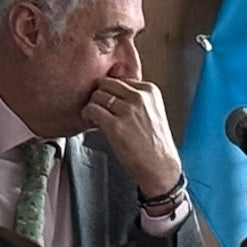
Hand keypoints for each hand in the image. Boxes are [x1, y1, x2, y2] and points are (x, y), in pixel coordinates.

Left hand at [84, 77, 182, 197]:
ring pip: (97, 95)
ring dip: (92, 105)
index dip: (111, 91)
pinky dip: (87, 114)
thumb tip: (111, 90)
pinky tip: (90, 121)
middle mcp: (139, 97)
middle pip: (106, 83)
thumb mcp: (152, 111)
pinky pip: (92, 109)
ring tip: (94, 116)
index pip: (120, 79)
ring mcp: (128, 110)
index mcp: (150, 90)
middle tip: (98, 107)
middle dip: (99, 94)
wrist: (160, 166)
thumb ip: (136, 98)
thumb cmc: (154, 143)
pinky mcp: (115, 126)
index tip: (108, 102)